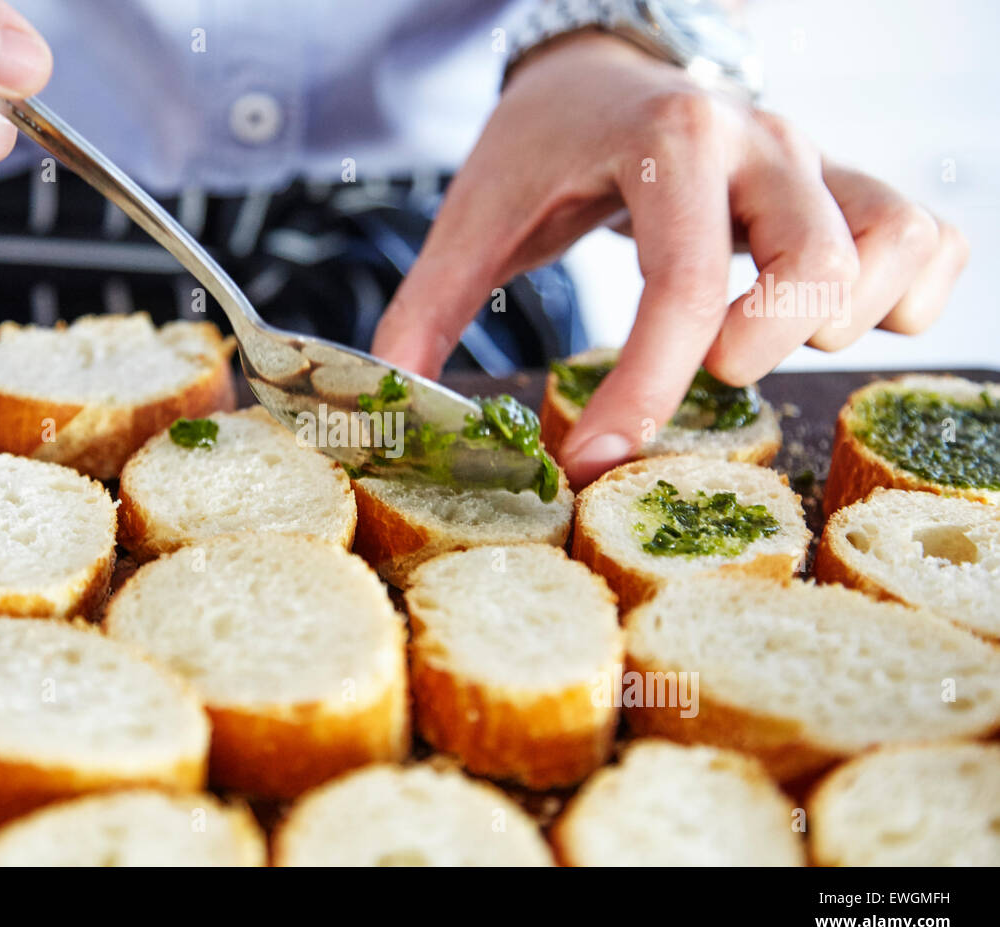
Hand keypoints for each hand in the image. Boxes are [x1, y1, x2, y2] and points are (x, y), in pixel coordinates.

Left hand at [371, 33, 968, 487]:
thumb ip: (429, 308)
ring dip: (838, 324)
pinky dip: (907, 295)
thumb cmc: (542, 149)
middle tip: (700, 383)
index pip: (680, 283)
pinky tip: (832, 324)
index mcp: (666, 140)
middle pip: (817, 263)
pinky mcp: (845, 184)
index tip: (595, 460)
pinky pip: (929, 237)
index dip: (645, 390)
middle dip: (757, 352)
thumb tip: (392, 404)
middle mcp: (760, 140)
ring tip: (757, 351)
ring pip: (893, 242)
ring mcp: (815, 158)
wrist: (601, 71)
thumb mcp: (476, 217)